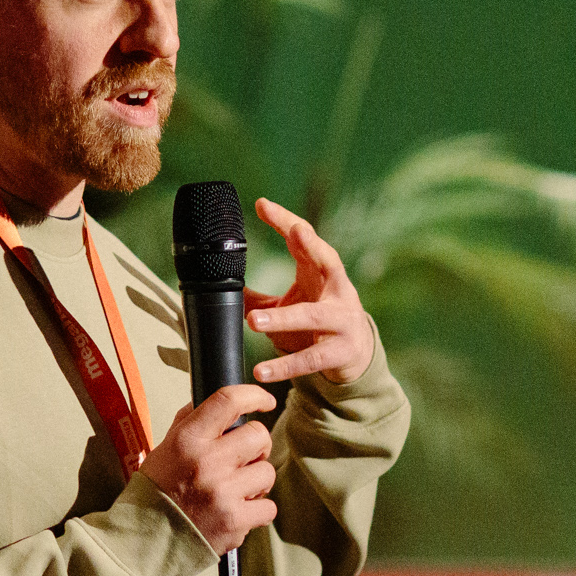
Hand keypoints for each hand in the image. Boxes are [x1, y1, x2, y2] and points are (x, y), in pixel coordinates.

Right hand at [141, 383, 277, 554]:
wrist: (147, 539)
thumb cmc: (158, 490)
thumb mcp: (166, 447)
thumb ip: (191, 421)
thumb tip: (222, 402)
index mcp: (188, 439)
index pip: (228, 400)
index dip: (254, 395)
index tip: (264, 401)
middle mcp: (207, 462)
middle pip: (259, 435)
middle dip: (257, 446)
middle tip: (245, 457)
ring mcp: (223, 493)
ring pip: (267, 472)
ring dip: (257, 481)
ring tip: (238, 489)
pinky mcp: (235, 521)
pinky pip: (269, 506)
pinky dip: (258, 510)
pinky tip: (239, 511)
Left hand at [245, 198, 374, 385]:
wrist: (355, 356)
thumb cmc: (318, 321)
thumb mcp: (290, 302)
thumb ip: (259, 296)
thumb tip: (220, 286)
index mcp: (322, 270)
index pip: (305, 238)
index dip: (285, 220)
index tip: (262, 205)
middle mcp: (337, 289)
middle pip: (327, 260)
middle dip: (312, 244)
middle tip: (295, 229)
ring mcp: (343, 319)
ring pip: (313, 316)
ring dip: (283, 319)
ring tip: (253, 321)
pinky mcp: (342, 351)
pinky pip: (311, 359)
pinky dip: (285, 367)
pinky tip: (262, 371)